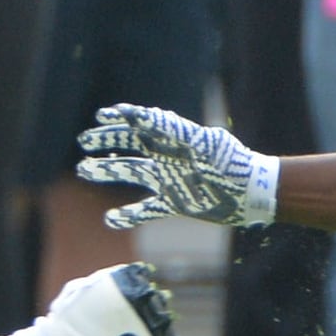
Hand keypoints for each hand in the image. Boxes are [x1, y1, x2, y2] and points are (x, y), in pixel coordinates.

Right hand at [74, 103, 278, 225]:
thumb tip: (140, 116)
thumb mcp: (200, 143)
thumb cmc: (231, 164)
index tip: (100, 115)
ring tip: (84, 168)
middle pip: (130, 145)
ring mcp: (169, 180)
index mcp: (174, 139)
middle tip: (84, 141)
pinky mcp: (174, 203)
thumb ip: (170, 130)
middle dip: (106, 141)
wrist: (251, 194)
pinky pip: (145, 209)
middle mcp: (167, 157)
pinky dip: (127, 215)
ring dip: (107, 170)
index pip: (142, 123)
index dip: (121, 117)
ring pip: (130, 173)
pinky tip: (110, 220)